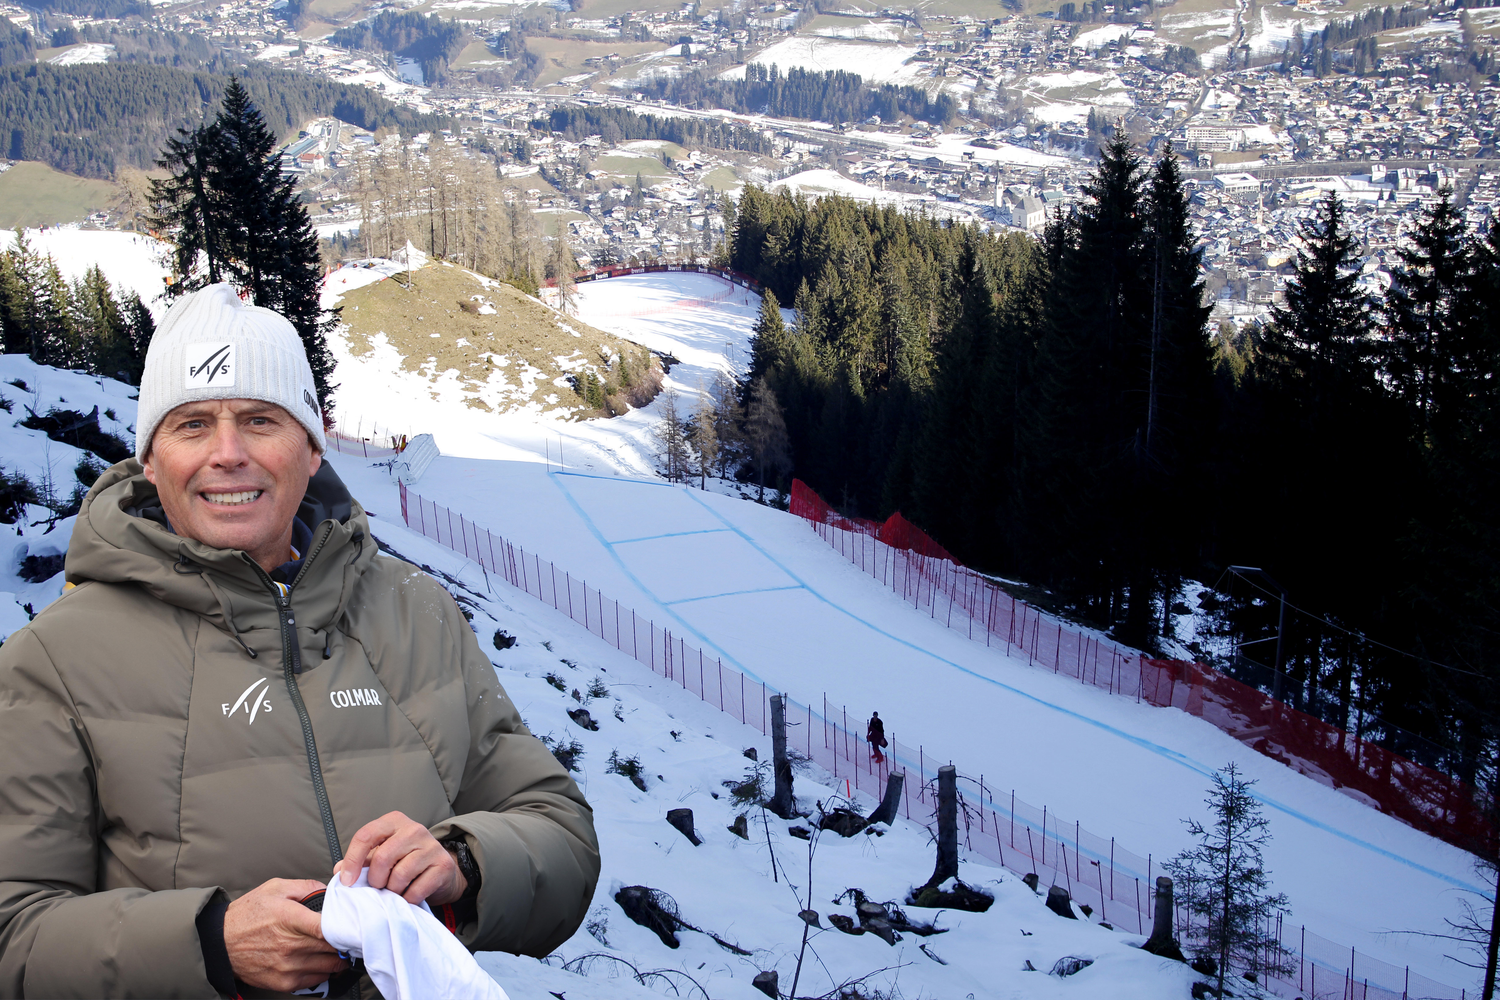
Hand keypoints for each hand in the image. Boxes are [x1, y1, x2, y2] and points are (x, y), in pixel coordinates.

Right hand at [224, 878, 347, 992]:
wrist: (219, 942)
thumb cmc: (248, 914)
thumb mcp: (275, 888)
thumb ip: (306, 887)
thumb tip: (329, 890)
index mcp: (290, 919)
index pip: (328, 927)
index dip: (347, 927)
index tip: (356, 924)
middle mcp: (290, 946)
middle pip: (334, 948)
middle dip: (346, 941)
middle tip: (353, 935)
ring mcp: (287, 966)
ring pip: (329, 966)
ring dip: (338, 958)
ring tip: (341, 948)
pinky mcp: (283, 982)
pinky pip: (316, 979)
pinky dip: (324, 971)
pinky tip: (323, 960)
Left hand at [336, 811, 466, 905]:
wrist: (441, 871)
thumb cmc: (405, 861)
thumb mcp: (382, 855)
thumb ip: (362, 861)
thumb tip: (339, 871)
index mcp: (394, 822)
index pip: (366, 835)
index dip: (352, 860)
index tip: (346, 881)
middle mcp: (414, 829)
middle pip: (382, 857)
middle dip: (375, 880)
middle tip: (378, 887)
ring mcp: (431, 846)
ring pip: (400, 875)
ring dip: (392, 891)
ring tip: (394, 892)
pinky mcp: (443, 865)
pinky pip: (416, 890)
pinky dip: (407, 900)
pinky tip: (407, 897)